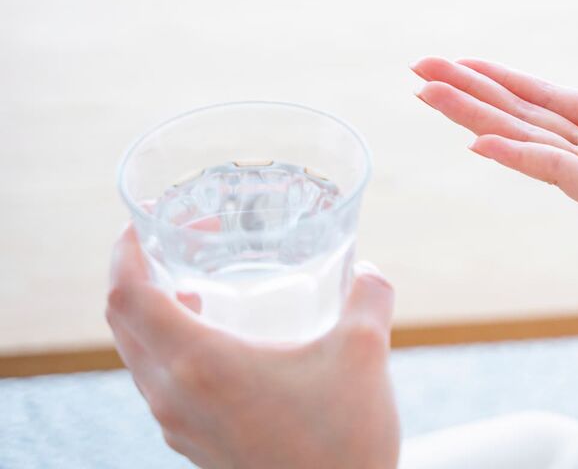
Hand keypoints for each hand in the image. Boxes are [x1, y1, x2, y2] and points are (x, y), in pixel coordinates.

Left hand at [106, 227, 399, 468]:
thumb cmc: (344, 440)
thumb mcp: (364, 352)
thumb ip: (368, 297)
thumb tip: (367, 271)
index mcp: (200, 363)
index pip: (127, 294)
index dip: (127, 249)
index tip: (146, 219)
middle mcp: (174, 395)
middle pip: (122, 322)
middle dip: (138, 273)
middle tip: (174, 242)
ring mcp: (179, 425)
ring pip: (138, 356)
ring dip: (152, 313)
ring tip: (196, 286)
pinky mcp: (195, 445)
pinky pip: (159, 384)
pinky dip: (170, 348)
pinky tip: (218, 340)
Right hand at [411, 58, 577, 301]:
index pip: (551, 103)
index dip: (505, 81)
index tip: (459, 62)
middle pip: (524, 118)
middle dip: (471, 94)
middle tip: (417, 67)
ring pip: (527, 142)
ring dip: (475, 117)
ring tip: (426, 90)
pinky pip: (559, 172)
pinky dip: (518, 157)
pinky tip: (479, 141)